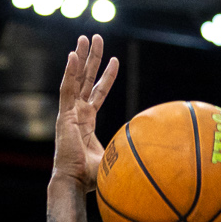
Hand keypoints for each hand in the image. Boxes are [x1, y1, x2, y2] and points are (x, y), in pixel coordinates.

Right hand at [54, 34, 118, 190]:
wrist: (76, 184)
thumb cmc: (94, 178)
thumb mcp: (118, 158)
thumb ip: (130, 151)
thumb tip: (155, 154)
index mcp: (86, 121)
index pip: (97, 92)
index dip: (106, 76)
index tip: (115, 60)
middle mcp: (77, 113)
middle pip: (85, 79)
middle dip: (91, 58)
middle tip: (95, 37)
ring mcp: (69, 113)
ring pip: (76, 79)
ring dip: (81, 57)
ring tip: (85, 38)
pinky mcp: (64, 116)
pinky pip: (67, 89)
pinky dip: (69, 72)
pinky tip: (73, 55)